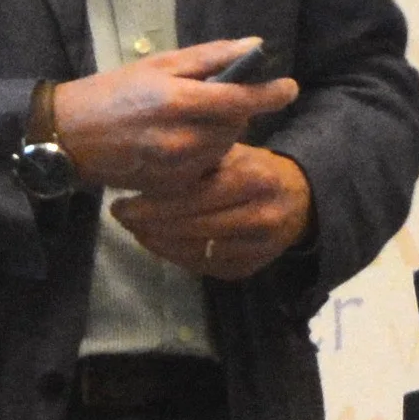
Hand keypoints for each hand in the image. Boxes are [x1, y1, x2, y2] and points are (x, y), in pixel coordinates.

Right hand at [41, 37, 294, 192]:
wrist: (71, 137)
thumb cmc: (113, 92)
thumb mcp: (159, 64)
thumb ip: (209, 56)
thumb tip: (255, 47)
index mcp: (176, 100)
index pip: (239, 99)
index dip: (269, 94)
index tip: (290, 88)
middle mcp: (181, 137)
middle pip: (236, 124)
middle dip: (234, 110)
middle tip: (210, 99)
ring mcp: (177, 167)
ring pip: (224, 146)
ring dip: (220, 131)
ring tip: (190, 120)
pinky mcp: (172, 186)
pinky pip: (207, 167)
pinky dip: (205, 153)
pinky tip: (180, 142)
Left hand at [119, 140, 309, 282]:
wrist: (299, 200)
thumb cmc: (254, 167)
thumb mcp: (232, 151)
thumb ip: (199, 157)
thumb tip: (148, 162)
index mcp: (252, 179)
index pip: (192, 196)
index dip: (153, 203)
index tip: (120, 202)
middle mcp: (258, 216)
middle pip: (190, 226)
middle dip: (148, 223)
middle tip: (119, 216)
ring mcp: (255, 247)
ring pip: (194, 250)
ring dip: (157, 242)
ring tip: (134, 228)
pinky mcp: (248, 268)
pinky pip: (203, 266)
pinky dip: (175, 255)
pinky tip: (156, 242)